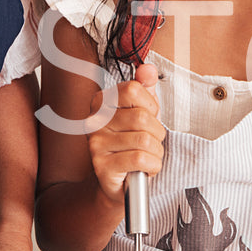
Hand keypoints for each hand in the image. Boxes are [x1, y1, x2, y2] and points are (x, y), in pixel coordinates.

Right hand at [86, 63, 163, 204]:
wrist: (119, 181)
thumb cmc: (131, 144)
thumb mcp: (141, 111)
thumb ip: (145, 88)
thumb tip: (148, 69)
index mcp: (101, 102)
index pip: (133, 89)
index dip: (150, 105)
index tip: (148, 117)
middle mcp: (94, 121)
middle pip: (142, 117)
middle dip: (157, 132)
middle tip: (150, 141)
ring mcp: (96, 144)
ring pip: (144, 140)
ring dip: (156, 151)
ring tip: (148, 155)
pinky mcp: (103, 166)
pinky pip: (141, 159)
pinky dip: (153, 165)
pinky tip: (145, 168)